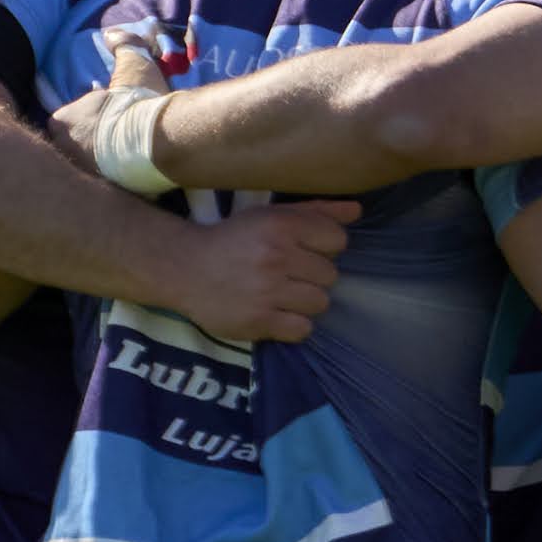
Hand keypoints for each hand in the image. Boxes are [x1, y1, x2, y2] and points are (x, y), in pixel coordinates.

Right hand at [163, 199, 357, 343]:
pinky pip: (303, 329)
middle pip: (330, 274)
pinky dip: (293, 324)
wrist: (184, 268)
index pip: (337, 240)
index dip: (323, 246)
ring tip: (281, 294)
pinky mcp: (258, 321)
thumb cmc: (234, 239)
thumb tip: (357, 212)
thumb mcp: (270, 217)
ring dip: (305, 301)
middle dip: (312, 274)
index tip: (302, 249)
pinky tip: (276, 313)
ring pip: (320, 302)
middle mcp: (276, 257)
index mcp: (280, 225)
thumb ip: (316, 212)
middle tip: (287, 273)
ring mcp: (268, 292)